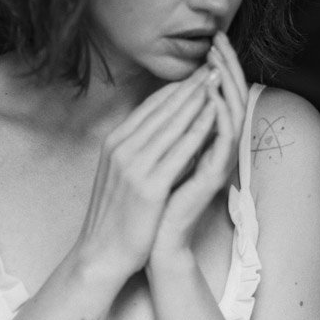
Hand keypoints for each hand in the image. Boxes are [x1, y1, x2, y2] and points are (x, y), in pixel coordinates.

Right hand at [74, 59, 223, 282]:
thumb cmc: (114, 217)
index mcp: (115, 143)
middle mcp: (122, 148)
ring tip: (218, 81)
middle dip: (190, 86)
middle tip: (213, 67)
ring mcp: (135, 166)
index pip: (149, 107)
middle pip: (162, 109)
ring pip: (173, 124)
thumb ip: (135, 150)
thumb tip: (157, 131)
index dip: (175, 89)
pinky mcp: (149, 186)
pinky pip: (180, 150)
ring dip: (198, 99)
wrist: (101, 253)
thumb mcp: (118, 174)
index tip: (196, 74)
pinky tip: (215, 115)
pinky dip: (198, 128)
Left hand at [148, 31, 247, 272]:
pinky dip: (220, 117)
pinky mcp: (214, 178)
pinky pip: (223, 141)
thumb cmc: (151, 199)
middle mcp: (217, 150)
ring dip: (227, 85)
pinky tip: (213, 96)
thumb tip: (170, 99)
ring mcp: (219, 163)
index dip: (216, 68)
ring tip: (219, 59)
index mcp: (205, 142)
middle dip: (226, 67)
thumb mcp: (159, 153)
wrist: (149, 238)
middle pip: (231, 98)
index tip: (210, 41)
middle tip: (220, 39)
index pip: (217, 96)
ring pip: (233, 115)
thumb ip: (172, 129)